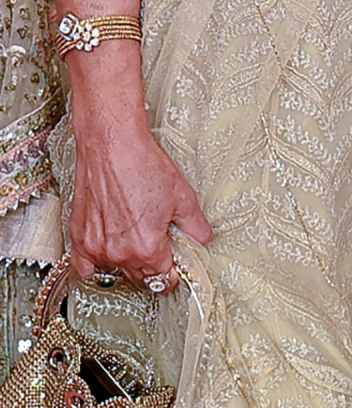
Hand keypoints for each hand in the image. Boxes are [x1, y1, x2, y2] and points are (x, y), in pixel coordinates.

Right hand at [70, 118, 211, 289]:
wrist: (113, 145)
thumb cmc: (144, 165)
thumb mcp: (183, 195)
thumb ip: (195, 226)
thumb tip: (202, 240)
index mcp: (148, 249)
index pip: (164, 278)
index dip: (173, 270)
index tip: (175, 261)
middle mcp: (120, 254)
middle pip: (141, 276)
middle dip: (152, 264)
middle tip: (157, 241)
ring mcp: (97, 248)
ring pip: (116, 270)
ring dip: (127, 261)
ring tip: (134, 235)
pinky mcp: (79, 238)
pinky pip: (86, 266)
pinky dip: (97, 263)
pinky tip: (109, 247)